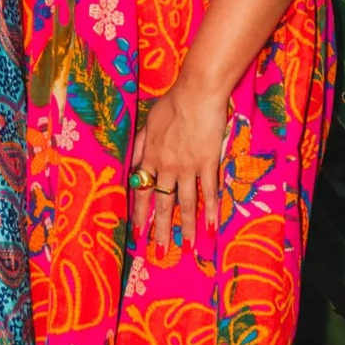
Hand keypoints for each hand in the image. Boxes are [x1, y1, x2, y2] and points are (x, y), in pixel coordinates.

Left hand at [133, 68, 230, 260]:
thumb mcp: (148, 123)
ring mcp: (188, 166)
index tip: (137, 231)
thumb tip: (132, 163)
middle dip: (160, 229)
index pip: (143, 191)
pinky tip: (211, 227)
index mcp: (150, 157)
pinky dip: (211, 210)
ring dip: (187, 227)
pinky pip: (209, 190)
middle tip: (160, 251)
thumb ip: (140, 145)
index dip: (140, 213)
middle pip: (163, 203)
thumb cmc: (172, 103)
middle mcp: (167, 166)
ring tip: (188, 247)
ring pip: (186, 202)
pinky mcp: (208, 162)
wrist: (196, 94)